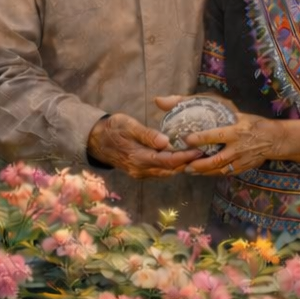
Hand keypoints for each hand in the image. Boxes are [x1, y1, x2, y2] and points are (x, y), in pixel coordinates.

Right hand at [85, 112, 200, 178]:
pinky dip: (172, 166)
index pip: (168, 161)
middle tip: (205, 152)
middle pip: (170, 170)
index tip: (199, 150)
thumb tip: (166, 142)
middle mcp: (140, 169)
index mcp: (138, 158)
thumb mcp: (128, 126)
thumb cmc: (113, 129)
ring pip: (166, 173)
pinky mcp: (140, 172)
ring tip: (197, 155)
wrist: (94, 140)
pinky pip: (160, 172)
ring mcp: (140, 173)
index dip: (185, 157)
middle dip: (188, 162)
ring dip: (181, 165)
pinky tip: (182, 158)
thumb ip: (147, 135)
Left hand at [155, 95, 281, 177]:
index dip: (201, 138)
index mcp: (236, 131)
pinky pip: (225, 173)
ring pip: (219, 169)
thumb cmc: (254, 123)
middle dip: (199, 164)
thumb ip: (219, 112)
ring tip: (189, 170)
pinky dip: (213, 174)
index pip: (216, 136)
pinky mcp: (243, 168)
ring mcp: (240, 160)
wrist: (275, 140)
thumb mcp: (239, 114)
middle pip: (216, 159)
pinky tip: (203, 173)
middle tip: (185, 164)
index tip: (187, 139)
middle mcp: (237, 147)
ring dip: (203, 171)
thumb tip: (197, 103)